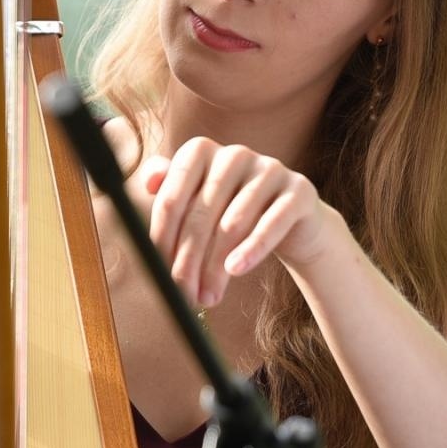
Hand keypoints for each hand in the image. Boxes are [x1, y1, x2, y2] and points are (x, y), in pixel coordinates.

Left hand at [144, 138, 326, 308]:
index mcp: (200, 151)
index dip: (162, 240)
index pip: (171, 199)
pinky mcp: (299, 190)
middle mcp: (234, 154)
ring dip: (215, 267)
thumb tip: (147, 184)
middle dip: (188, 261)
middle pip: (200, 215)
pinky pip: (271, 224)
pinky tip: (236, 270)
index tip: (158, 273)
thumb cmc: (231, 214)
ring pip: (232, 225)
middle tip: (182, 295)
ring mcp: (269, 169)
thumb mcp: (197, 203)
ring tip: (208, 296)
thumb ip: (170, 195)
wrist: (291, 222)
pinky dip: (251, 250)